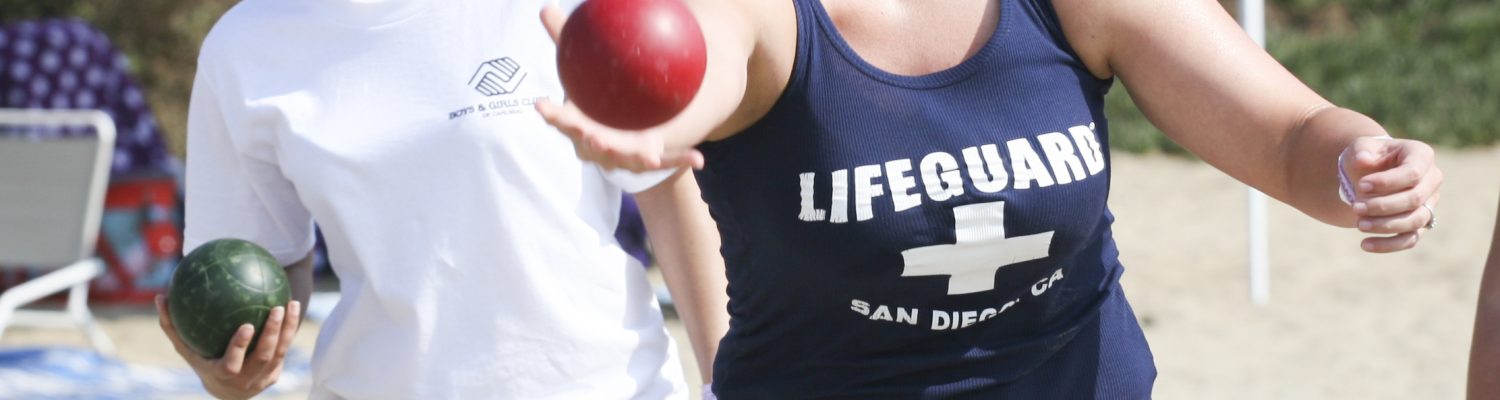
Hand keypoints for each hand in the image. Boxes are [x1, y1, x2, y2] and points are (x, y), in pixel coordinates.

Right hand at [156, 295, 302, 399]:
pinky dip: (290, 330)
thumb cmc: (201, 361)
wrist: (226, 391)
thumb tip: (159, 297)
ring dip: (287, 328)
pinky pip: (285, 350)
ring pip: (280, 352)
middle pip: (263, 357)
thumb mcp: (186, 348)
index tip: (247, 325)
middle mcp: (246, 380)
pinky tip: (292, 308)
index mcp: (224, 374)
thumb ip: (172, 326)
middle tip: (277, 308)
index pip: (233, 364)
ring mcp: (263, 378)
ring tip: (290, 303)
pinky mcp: (274, 374)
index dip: (240, 347)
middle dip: (272, 333)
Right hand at [535, 3, 704, 172]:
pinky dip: (680, 160)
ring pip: (627, 159)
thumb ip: (565, 39)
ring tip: (649, 155)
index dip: (551, 115)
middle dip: (591, 143)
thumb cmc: (595, 92)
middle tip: (593, 136)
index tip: (541, 104)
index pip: (561, 119)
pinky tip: (700, 158)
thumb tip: (545, 7)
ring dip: (635, 157)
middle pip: (590, 146)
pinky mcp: (647, 159)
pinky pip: (666, 159)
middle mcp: (596, 144)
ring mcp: (622, 155)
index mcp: (577, 123)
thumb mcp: (583, 66)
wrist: (623, 125)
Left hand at [1340, 136, 1442, 252]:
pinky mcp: (1420, 224)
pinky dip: (1388, 245)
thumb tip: (1363, 160)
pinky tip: (1365, 245)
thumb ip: (1362, 150)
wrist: (1370, 173)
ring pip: (1415, 221)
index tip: (1360, 186)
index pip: (1412, 172)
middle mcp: (1432, 180)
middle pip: (1415, 199)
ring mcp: (1429, 203)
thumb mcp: (1362, 147)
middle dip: (1383, 206)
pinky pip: (1410, 239)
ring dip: (1385, 225)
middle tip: (1355, 207)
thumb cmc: (1368, 157)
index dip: (1387, 182)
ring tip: (1359, 224)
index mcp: (1421, 156)